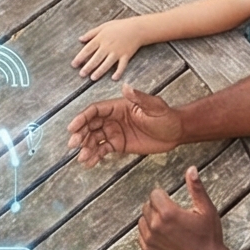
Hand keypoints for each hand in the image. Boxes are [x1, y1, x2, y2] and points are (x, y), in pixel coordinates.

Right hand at [68, 85, 184, 163]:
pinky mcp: (118, 145)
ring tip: (82, 158)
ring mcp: (114, 132)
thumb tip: (126, 87)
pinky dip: (94, 156)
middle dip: (80, 134)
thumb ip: (139, 97)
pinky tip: (88, 163)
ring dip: (86, 147)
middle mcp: (112, 119)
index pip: (95, 110)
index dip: (82, 118)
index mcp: (118, 107)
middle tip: (74, 145)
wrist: (176, 133)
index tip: (73, 127)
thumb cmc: (166, 116)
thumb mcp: (155, 106)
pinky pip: (102, 150)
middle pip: (90, 125)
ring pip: (94, 139)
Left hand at [73, 16, 156, 82]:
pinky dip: (118, 72)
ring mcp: (117, 52)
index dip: (80, 57)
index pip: (88, 49)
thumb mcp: (103, 26)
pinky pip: (122, 65)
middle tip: (81, 74)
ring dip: (99, 71)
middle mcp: (108, 46)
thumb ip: (91, 33)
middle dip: (88, 67)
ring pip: (107, 63)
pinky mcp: (126, 56)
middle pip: (96, 58)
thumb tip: (80, 39)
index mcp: (101, 39)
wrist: (136, 28)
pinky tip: (114, 78)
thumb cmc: (119, 26)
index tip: (74, 65)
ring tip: (93, 78)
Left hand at [138, 166, 228, 249]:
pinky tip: (164, 236)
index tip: (173, 202)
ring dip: (152, 220)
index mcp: (168, 213)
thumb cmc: (209, 236)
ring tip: (169, 226)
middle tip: (173, 214)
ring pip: (143, 221)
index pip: (154, 194)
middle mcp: (155, 226)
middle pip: (147, 206)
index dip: (164, 195)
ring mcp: (150, 241)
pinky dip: (149, 234)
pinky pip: (141, 236)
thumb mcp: (207, 210)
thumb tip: (191, 168)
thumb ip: (196, 188)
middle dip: (158, 207)